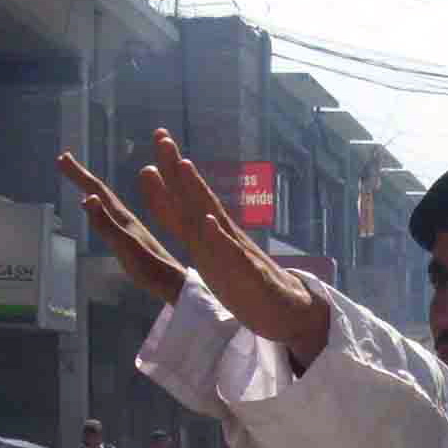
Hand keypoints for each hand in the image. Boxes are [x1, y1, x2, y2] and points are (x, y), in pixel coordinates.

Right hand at [57, 150, 188, 305]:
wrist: (178, 286)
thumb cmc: (152, 270)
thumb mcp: (125, 247)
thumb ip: (106, 225)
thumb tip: (87, 197)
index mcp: (124, 218)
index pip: (98, 190)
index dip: (79, 174)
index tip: (62, 157)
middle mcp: (128, 220)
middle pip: (102, 192)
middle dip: (82, 176)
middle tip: (64, 160)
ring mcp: (133, 231)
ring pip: (110, 204)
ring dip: (93, 191)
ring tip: (81, 186)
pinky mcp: (136, 243)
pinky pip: (114, 219)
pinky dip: (103, 210)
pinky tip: (104, 214)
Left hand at [148, 132, 328, 359]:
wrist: (289, 310)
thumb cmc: (245, 281)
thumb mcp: (206, 252)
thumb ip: (186, 226)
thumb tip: (176, 205)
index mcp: (210, 234)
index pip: (185, 198)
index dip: (168, 171)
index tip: (158, 136)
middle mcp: (223, 236)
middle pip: (196, 197)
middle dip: (176, 168)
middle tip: (161, 136)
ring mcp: (236, 252)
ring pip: (213, 218)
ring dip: (197, 192)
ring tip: (182, 166)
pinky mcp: (250, 275)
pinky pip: (233, 256)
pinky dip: (220, 239)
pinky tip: (209, 223)